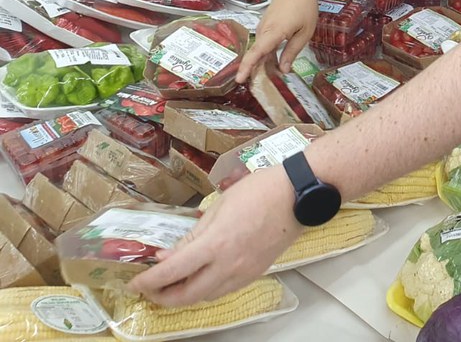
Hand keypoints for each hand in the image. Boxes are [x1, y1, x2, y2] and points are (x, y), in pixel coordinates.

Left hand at [130, 166, 300, 306]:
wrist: (298, 195)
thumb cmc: (260, 191)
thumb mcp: (219, 206)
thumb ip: (192, 235)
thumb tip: (168, 256)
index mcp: (215, 244)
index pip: (171, 272)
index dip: (148, 282)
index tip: (135, 283)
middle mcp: (228, 265)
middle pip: (187, 296)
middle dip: (164, 297)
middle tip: (151, 289)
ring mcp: (244, 272)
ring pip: (207, 296)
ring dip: (186, 294)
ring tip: (175, 283)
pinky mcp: (257, 272)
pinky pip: (225, 289)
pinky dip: (208, 289)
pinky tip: (204, 276)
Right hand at [237, 0, 317, 82]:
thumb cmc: (304, 6)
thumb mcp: (305, 32)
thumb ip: (292, 51)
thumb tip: (284, 70)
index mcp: (274, 32)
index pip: (257, 52)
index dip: (247, 66)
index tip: (239, 79)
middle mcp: (264, 30)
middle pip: (254, 54)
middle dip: (253, 71)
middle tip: (257, 88)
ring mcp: (263, 28)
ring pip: (258, 50)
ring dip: (259, 64)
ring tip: (264, 81)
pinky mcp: (265, 26)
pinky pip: (262, 44)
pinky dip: (264, 55)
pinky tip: (271, 65)